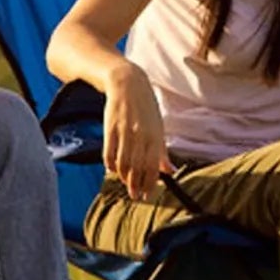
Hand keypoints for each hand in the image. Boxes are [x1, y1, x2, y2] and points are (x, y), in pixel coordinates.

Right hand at [102, 64, 172, 202]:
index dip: (150, 183)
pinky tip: (113, 169)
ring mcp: (124, 132)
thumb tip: (170, 171)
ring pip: (122, 163)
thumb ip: (162, 151)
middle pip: (137, 168)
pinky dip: (110, 165)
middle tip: (135, 195)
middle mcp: (140, 135)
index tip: (147, 195)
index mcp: (155, 136)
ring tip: (126, 184)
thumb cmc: (146, 108)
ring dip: (124, 177)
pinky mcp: (110, 128)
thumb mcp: (159, 127)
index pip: (153, 166)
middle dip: (136, 185)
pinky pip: (109, 153)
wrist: (128, 84)